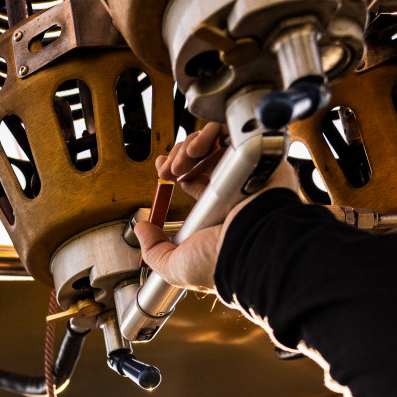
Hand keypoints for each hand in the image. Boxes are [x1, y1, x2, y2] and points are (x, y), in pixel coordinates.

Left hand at [134, 122, 299, 292]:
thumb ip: (154, 250)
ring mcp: (244, 169)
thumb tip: (141, 230)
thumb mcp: (176, 266)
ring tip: (180, 162)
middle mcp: (232, 188)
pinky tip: (197, 151)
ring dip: (188, 147)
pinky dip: (209, 134)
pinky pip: (230, 130)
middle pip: (200, 157)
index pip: (195, 178)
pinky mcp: (255, 153)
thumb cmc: (218, 261)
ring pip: (212, 142)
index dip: (177, 169)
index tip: (162, 169)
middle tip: (166, 171)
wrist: (246, 247)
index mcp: (216, 209)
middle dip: (176, 158)